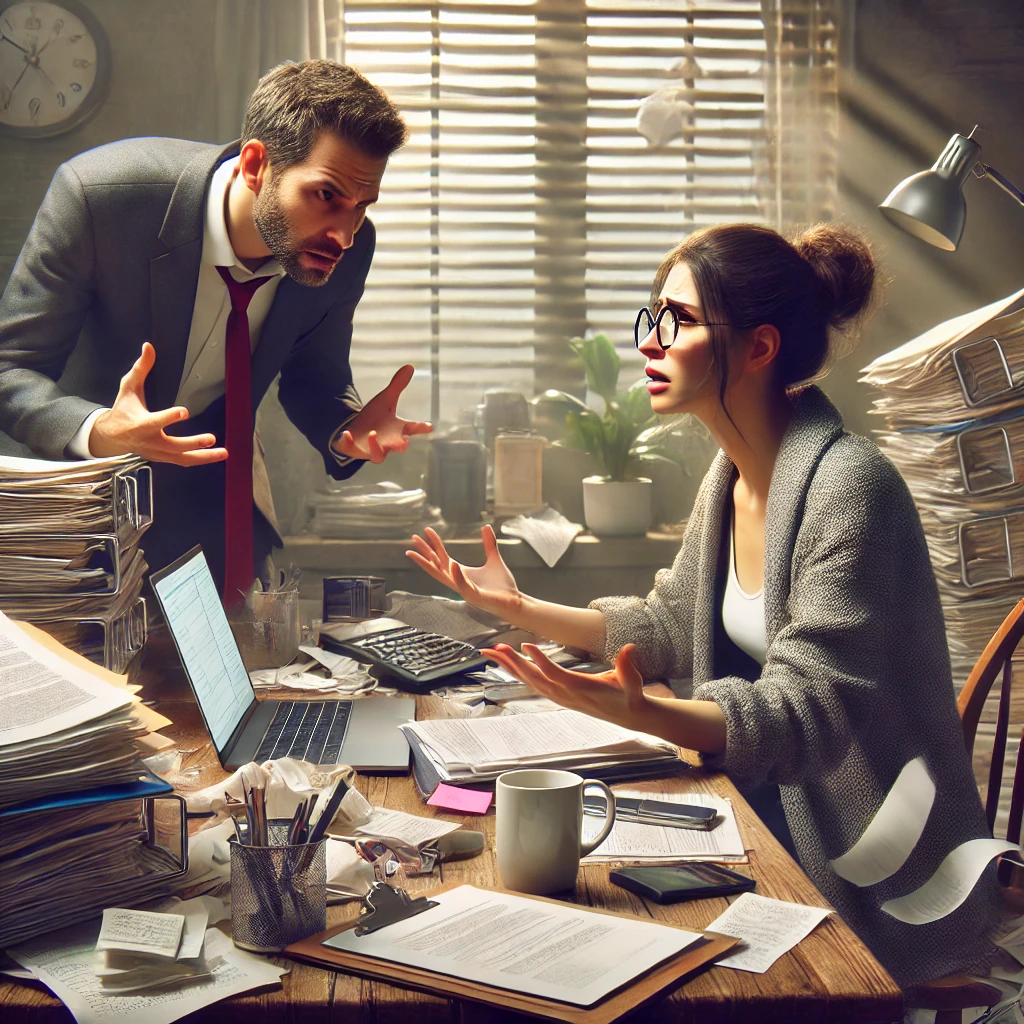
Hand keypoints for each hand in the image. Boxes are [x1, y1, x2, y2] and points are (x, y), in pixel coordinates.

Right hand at [89, 343, 227, 465]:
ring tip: (224, 452)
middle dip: (193, 443)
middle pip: (174, 446)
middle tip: (211, 438)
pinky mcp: (164, 458)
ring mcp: (158, 453)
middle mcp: (151, 442)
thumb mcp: (128, 388)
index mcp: (141, 424)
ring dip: (204, 457)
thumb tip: (149, 347)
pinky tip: (217, 456)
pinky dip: (201, 460)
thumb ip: (141, 368)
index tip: (183, 411)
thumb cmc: (123, 411)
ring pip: (183, 458)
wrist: (111, 438)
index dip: (169, 417)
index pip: (156, 421)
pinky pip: (184, 461)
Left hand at [333, 364, 431, 462]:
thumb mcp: (386, 400)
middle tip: (405, 441)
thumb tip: (410, 366)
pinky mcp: (356, 450)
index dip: (421, 428)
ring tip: (373, 434)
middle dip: (402, 445)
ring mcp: (373, 449)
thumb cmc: (375, 418)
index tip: (428, 426)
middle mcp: (388, 442)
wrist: (357, 430)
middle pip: (399, 447)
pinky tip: (346, 433)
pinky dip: (349, 442)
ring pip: (378, 455)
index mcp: (397, 430)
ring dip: (376, 446)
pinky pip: (353, 449)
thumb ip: (398, 386)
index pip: (412, 428)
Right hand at [406, 524, 521, 618]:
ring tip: (421, 552)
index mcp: (460, 573)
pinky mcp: (475, 596)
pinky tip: (452, 563)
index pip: (442, 557)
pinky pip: (463, 585)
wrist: (514, 602)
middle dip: (424, 553)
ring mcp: (465, 590)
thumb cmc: (502, 585)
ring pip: (443, 576)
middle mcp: (458, 581)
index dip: (434, 544)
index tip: (426, 530)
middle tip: (413, 539)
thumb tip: (486, 526)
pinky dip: (457, 575)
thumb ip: (489, 544)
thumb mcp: (494, 559)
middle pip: (436, 566)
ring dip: (432, 565)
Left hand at [480, 642, 651, 729]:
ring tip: (492, 652)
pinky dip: (518, 673)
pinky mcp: (559, 696)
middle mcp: (566, 695)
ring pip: (530, 681)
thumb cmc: (629, 695)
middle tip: (495, 648)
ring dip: (510, 667)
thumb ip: (627, 666)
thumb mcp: (632, 681)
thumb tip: (630, 649)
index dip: (541, 662)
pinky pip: (534, 684)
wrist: (629, 715)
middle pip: (535, 678)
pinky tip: (507, 664)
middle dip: (514, 663)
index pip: (557, 675)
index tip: (526, 646)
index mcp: (582, 689)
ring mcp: (560, 697)